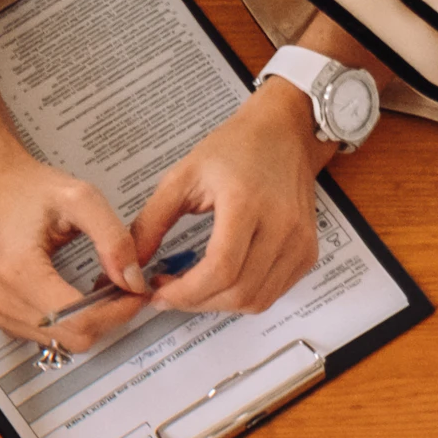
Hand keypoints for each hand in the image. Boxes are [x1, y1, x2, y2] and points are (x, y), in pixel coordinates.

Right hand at [0, 149, 150, 352]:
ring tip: (102, 289)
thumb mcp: (81, 198)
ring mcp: (3, 314)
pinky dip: (75, 322)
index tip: (137, 293)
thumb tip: (133, 281)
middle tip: (125, 289)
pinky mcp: (6, 320)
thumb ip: (112, 238)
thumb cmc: (29, 190)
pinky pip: (53, 337)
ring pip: (66, 342)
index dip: (117, 311)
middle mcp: (5, 300)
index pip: (80, 318)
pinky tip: (81, 297)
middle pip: (75, 337)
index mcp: (19, 271)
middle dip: (108, 317)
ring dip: (93, 321)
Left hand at [128, 83, 326, 316]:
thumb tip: (130, 264)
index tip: (160, 292)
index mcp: (246, 202)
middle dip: (197, 302)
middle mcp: (280, 226)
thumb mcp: (185, 175)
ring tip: (195, 288)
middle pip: (237, 292)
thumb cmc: (237, 147)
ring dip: (219, 305)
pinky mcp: (306, 253)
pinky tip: (223, 281)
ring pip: (255, 301)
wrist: (285, 132)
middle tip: (171, 293)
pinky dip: (243, 297)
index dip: (186, 293)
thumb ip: (153, 221)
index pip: (219, 270)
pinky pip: (272, 294)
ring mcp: (298, 243)